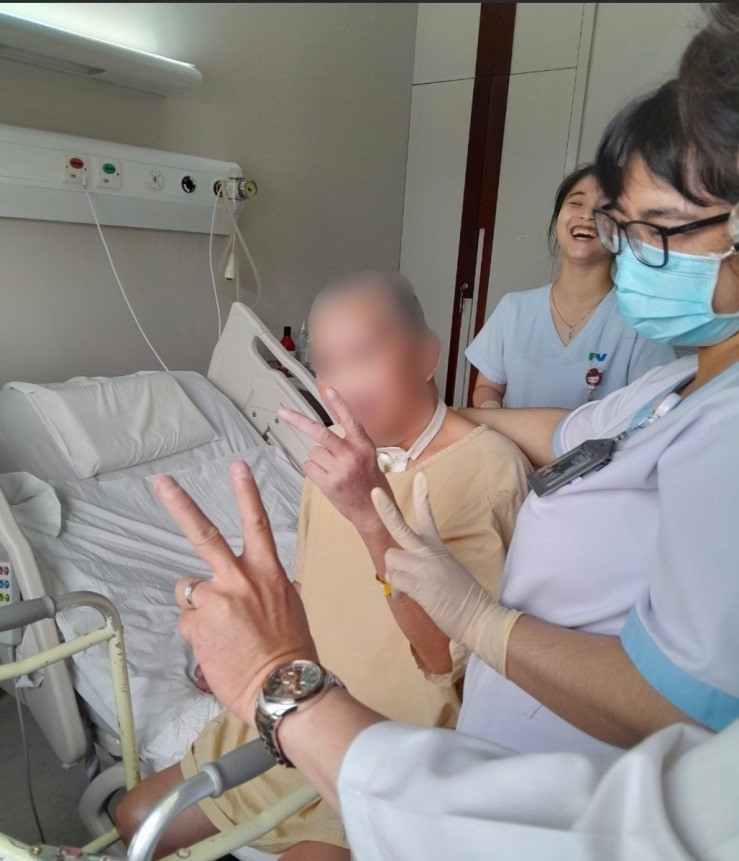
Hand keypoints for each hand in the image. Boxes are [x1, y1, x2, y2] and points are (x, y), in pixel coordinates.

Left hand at [154, 461, 317, 725]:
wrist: (284, 688)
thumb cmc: (293, 650)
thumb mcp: (293, 608)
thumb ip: (276, 588)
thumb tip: (277, 585)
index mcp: (268, 572)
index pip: (256, 523)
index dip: (245, 492)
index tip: (236, 466)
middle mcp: (240, 579)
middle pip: (204, 534)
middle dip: (181, 505)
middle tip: (163, 483)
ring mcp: (216, 600)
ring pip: (189, 588)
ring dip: (199, 604)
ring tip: (221, 629)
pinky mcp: (197, 625)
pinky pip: (188, 620)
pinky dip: (198, 631)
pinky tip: (216, 646)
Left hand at [279, 387, 390, 529]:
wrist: (373, 512)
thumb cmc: (369, 482)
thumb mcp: (368, 457)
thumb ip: (350, 443)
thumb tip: (323, 436)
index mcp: (364, 445)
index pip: (350, 420)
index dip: (339, 404)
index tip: (329, 389)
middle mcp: (352, 455)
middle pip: (320, 433)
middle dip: (298, 421)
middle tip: (282, 412)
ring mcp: (340, 470)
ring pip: (313, 452)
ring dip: (318, 459)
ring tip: (333, 470)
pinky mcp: (329, 483)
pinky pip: (309, 467)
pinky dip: (314, 471)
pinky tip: (327, 478)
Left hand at [371, 472, 521, 676]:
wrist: (479, 616)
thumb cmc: (464, 599)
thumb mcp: (447, 572)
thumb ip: (424, 566)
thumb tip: (401, 574)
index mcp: (438, 548)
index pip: (427, 517)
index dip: (422, 496)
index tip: (419, 477)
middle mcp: (428, 553)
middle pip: (400, 527)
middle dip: (385, 510)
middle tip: (374, 493)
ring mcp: (423, 566)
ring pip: (390, 559)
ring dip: (395, 573)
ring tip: (410, 587)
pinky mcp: (418, 583)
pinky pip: (394, 579)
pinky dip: (398, 590)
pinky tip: (411, 597)